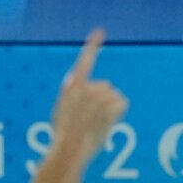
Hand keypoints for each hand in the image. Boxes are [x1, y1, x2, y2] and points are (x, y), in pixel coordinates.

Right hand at [52, 29, 128, 161]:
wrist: (69, 150)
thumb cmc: (63, 137)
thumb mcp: (60, 111)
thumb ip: (67, 93)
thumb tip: (71, 79)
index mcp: (73, 86)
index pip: (84, 61)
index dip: (92, 45)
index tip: (100, 31)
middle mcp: (87, 87)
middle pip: (105, 86)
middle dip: (102, 101)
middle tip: (91, 119)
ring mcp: (100, 96)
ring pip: (115, 96)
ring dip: (110, 109)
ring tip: (97, 124)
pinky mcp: (110, 106)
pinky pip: (122, 103)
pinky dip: (118, 114)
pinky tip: (107, 124)